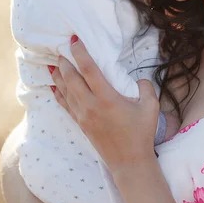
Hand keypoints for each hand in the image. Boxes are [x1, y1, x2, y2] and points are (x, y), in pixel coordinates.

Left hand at [51, 37, 159, 171]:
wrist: (129, 161)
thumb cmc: (141, 133)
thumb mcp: (151, 107)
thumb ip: (145, 87)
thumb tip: (138, 79)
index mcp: (107, 98)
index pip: (89, 70)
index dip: (80, 53)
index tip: (74, 40)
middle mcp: (90, 105)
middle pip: (71, 78)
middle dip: (65, 62)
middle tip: (61, 48)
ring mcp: (83, 115)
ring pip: (65, 90)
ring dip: (58, 75)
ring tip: (54, 63)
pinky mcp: (80, 124)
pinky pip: (64, 104)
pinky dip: (57, 93)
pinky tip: (53, 85)